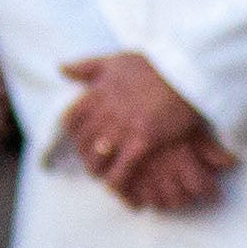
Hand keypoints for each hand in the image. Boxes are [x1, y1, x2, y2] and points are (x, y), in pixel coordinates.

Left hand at [57, 53, 228, 202]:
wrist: (185, 72)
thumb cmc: (154, 65)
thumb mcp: (116, 60)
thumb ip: (87, 66)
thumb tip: (61, 68)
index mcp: (97, 93)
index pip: (71, 120)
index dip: (73, 134)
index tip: (80, 140)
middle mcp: (106, 112)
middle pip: (83, 142)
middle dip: (85, 155)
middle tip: (93, 163)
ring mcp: (124, 128)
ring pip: (98, 158)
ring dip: (98, 171)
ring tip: (104, 177)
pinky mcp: (143, 141)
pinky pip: (122, 168)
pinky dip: (118, 181)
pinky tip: (119, 187)